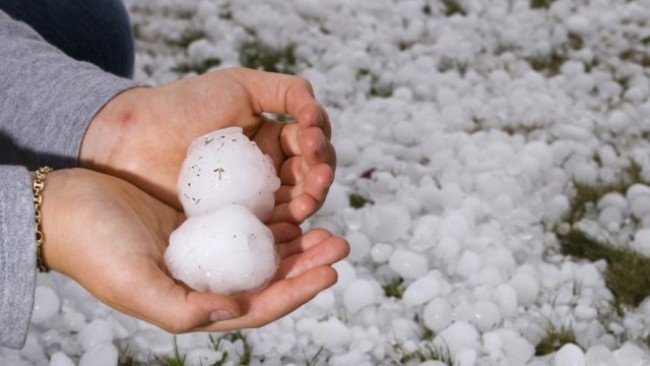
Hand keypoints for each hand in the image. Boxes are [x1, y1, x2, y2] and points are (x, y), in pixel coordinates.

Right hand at [40, 168, 348, 332]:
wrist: (66, 208)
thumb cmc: (94, 249)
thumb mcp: (134, 284)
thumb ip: (182, 306)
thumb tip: (236, 308)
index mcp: (196, 302)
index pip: (259, 304)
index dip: (297, 291)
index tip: (330, 271)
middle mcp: (207, 279)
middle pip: (270, 277)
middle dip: (307, 264)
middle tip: (341, 242)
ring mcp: (206, 250)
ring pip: (263, 251)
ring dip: (297, 241)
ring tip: (327, 226)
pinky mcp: (202, 222)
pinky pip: (246, 222)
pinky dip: (272, 217)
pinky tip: (293, 204)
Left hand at [80, 68, 335, 233]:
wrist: (133, 138)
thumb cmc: (183, 106)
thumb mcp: (239, 85)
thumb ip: (287, 90)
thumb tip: (317, 110)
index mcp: (274, 140)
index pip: (311, 146)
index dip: (319, 144)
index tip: (310, 138)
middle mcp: (268, 171)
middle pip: (310, 178)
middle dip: (320, 178)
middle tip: (318, 177)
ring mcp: (253, 199)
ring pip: (296, 205)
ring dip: (310, 203)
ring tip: (306, 203)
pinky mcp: (236, 224)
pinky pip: (269, 228)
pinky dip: (287, 225)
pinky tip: (293, 220)